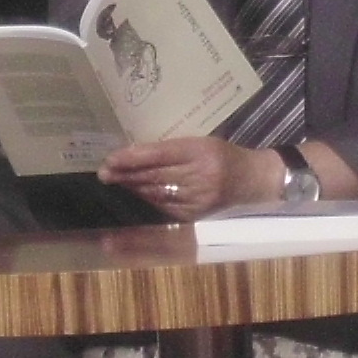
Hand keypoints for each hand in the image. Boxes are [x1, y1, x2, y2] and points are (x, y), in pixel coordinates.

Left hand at [98, 137, 280, 220]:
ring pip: (156, 193)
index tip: (110, 159)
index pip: (159, 155)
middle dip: (126, 175)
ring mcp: (197, 198)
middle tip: (104, 173)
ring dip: (133, 188)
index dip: (133, 158)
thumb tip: (135, 156)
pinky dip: (148, 200)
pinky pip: (164, 207)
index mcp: (200, 151)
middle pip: (154, 176)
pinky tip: (135, 194)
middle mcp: (199, 176)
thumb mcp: (201, 142)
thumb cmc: (224, 155)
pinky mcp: (195, 214)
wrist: (253, 180)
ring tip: (114, 182)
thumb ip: (172, 149)